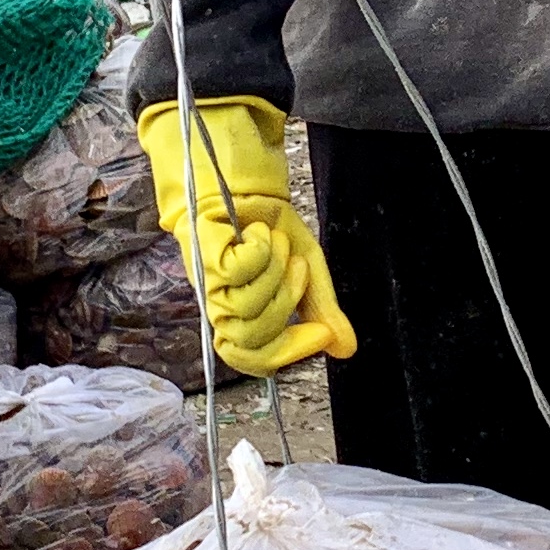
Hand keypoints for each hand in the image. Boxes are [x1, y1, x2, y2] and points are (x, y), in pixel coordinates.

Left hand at [136, 98, 355, 373]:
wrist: (252, 189)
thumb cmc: (272, 233)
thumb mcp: (308, 273)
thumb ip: (322, 311)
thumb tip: (347, 349)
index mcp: (246, 319)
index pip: (255, 360)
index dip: (288, 353)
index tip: (322, 334)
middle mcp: (223, 309)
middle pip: (254, 336)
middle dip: (287, 299)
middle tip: (296, 265)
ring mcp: (209, 285)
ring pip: (247, 305)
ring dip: (273, 267)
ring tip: (274, 242)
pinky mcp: (203, 258)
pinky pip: (238, 270)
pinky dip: (259, 248)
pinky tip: (257, 233)